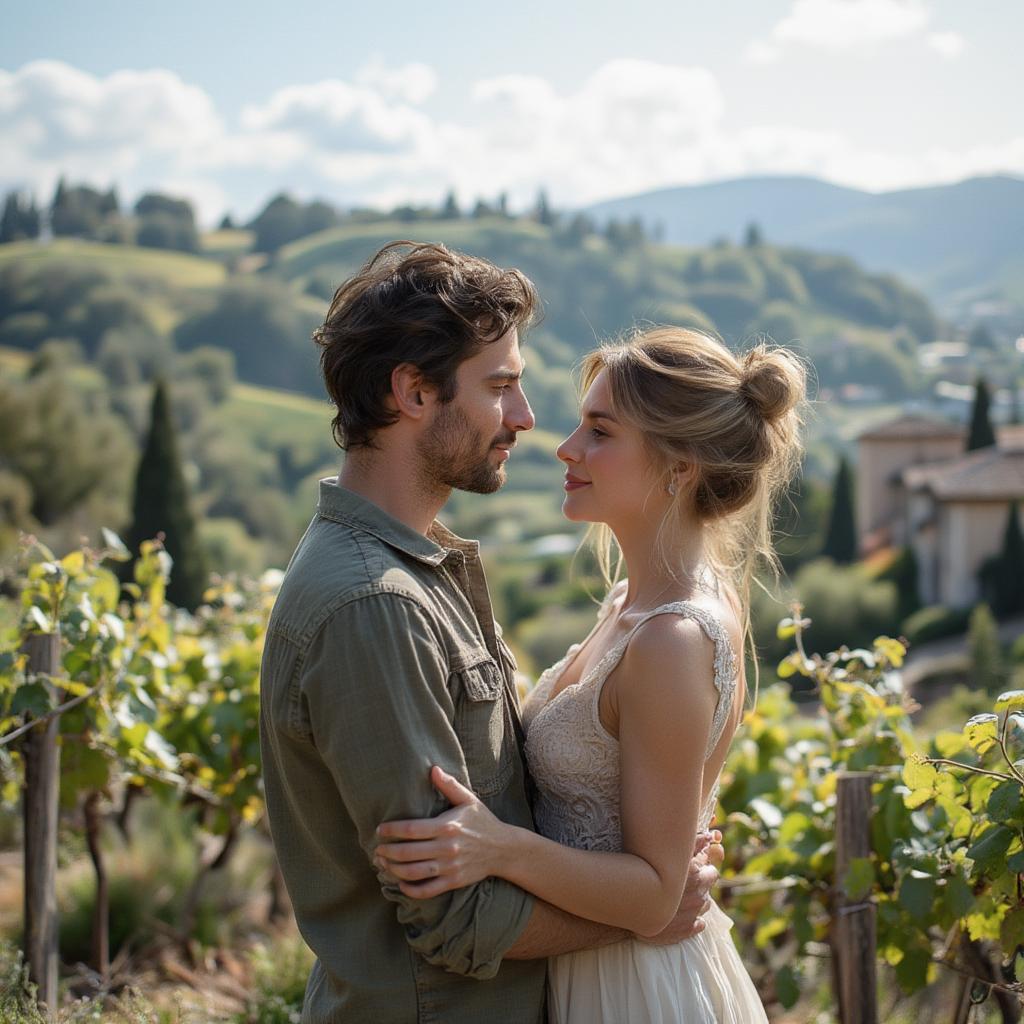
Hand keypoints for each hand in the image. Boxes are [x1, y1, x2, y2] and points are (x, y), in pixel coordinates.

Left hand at [374, 766, 509, 898]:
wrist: (503, 849)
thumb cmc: (482, 821)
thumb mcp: (468, 800)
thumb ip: (449, 785)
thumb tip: (432, 768)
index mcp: (447, 826)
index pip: (412, 829)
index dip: (392, 830)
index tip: (379, 830)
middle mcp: (447, 848)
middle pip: (408, 852)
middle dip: (388, 852)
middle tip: (376, 850)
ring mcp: (449, 867)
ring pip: (414, 872)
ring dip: (393, 869)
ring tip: (383, 864)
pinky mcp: (453, 882)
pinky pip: (426, 890)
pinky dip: (410, 889)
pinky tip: (400, 882)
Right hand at [641, 831, 719, 944]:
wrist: (629, 901)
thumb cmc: (647, 870)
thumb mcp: (672, 853)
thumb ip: (693, 843)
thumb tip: (710, 836)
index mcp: (698, 877)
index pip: (711, 871)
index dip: (702, 867)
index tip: (691, 865)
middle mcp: (699, 896)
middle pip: (709, 888)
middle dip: (701, 881)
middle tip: (684, 878)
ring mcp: (693, 915)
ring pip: (704, 905)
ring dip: (696, 899)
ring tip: (679, 894)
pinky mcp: (686, 930)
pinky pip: (699, 924)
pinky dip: (692, 918)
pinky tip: (680, 912)